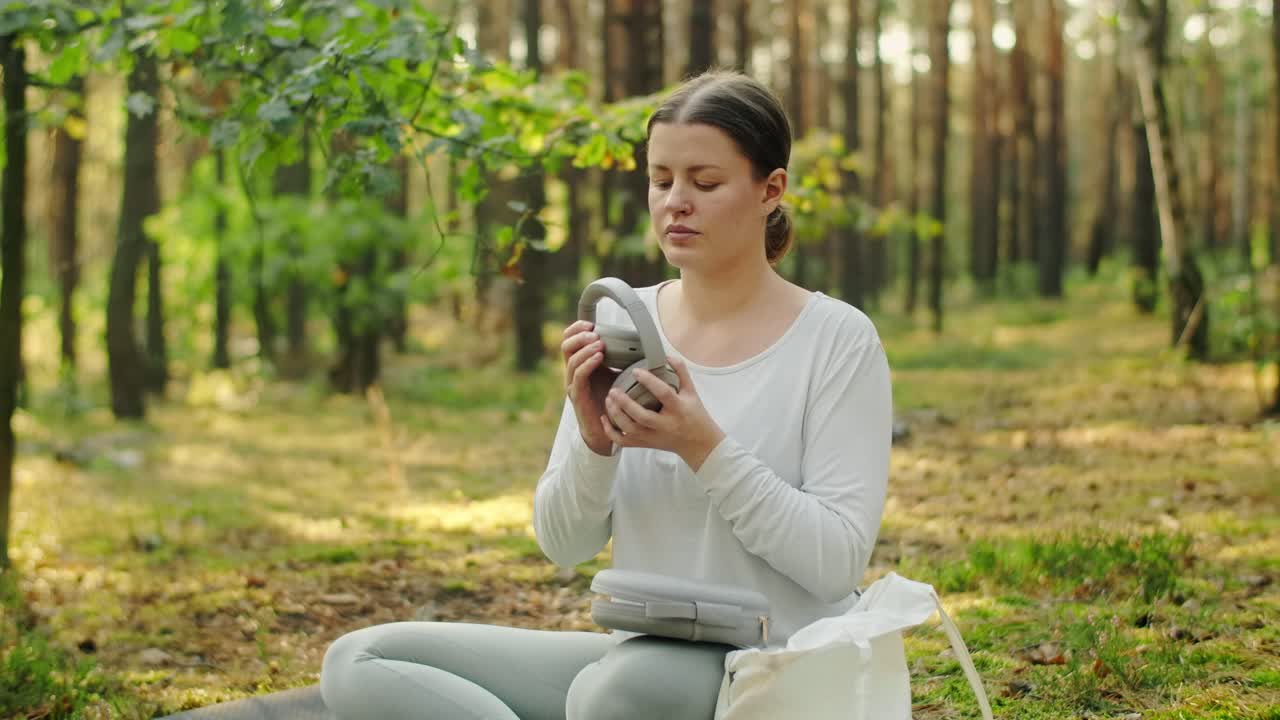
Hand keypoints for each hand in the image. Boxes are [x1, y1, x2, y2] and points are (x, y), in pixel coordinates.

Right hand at [561, 320, 617, 455]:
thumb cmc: (615, 400)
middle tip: (595, 333)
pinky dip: (588, 364)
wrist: (609, 429)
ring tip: (599, 343)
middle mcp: (573, 372)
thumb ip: (622, 358)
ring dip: (585, 349)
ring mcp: (573, 384)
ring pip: (571, 360)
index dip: (577, 329)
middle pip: (566, 346)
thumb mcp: (619, 373)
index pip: (570, 340)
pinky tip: (599, 357)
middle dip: (579, 336)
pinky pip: (578, 376)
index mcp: (581, 364)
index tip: (591, 323)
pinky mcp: (577, 396)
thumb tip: (641, 341)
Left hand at [601, 356, 725, 470]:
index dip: (649, 381)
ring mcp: (653, 437)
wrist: (698, 444)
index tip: (635, 370)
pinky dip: (611, 432)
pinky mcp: (645, 444)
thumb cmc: (694, 415)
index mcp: (678, 409)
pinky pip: (623, 442)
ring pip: (630, 430)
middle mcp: (665, 425)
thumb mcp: (691, 391)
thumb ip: (680, 371)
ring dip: (615, 415)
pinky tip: (605, 418)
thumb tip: (666, 355)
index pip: (663, 393)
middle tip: (613, 390)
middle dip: (625, 403)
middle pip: (642, 416)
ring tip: (609, 399)